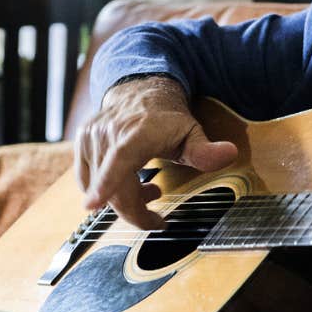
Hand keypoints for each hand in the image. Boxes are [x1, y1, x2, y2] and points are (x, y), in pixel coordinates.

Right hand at [74, 75, 237, 228]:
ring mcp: (91, 139)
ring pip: (99, 188)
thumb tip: (229, 153)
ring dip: (124, 200)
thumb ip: (206, 150)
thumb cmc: (167, 117)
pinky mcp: (81, 145)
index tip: (93, 205)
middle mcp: (109, 133)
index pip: (119, 159)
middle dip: (134, 212)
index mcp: (136, 132)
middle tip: (157, 220)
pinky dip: (107, 190)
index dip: (106, 183)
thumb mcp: (192, 132)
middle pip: (113, 187)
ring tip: (150, 189)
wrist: (140, 91)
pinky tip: (129, 183)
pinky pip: (87, 180)